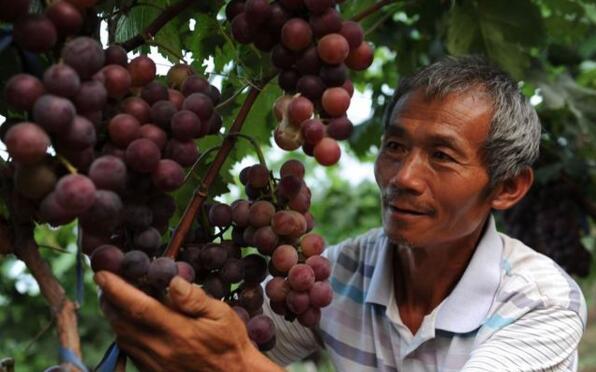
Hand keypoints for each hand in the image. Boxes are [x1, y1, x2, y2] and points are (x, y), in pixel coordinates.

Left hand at [95, 271, 282, 371]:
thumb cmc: (229, 342)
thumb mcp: (222, 315)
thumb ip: (195, 299)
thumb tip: (172, 281)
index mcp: (177, 332)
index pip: (138, 307)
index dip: (117, 289)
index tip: (102, 273)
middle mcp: (159, 349)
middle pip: (121, 322)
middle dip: (109, 299)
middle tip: (107, 280)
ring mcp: (153, 363)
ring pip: (121, 336)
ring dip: (114, 315)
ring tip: (116, 297)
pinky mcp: (151, 371)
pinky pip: (128, 349)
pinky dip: (123, 331)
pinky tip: (132, 320)